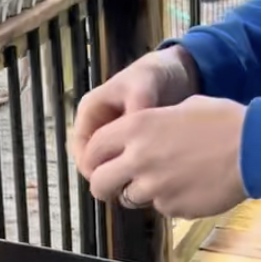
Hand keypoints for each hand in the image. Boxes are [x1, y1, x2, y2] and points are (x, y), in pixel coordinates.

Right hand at [69, 46, 198, 173]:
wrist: (177, 72)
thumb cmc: (154, 74)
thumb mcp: (145, 84)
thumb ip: (138, 106)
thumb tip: (133, 129)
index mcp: (90, 112)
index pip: (83, 151)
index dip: (96, 170)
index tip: (118, 179)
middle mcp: (97, 127)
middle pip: (94, 164)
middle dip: (110, 178)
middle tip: (133, 189)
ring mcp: (113, 138)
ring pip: (110, 167)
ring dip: (124, 177)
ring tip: (145, 183)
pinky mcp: (130, 145)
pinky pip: (127, 165)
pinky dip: (137, 172)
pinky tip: (154, 177)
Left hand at [78, 95, 246, 218]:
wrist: (254, 149)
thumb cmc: (223, 120)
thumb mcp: (182, 107)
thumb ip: (154, 122)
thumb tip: (146, 132)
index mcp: (137, 126)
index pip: (93, 148)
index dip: (94, 158)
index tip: (100, 163)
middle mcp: (138, 158)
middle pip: (99, 183)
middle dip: (105, 185)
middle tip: (116, 184)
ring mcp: (154, 187)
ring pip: (129, 199)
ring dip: (140, 193)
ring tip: (165, 180)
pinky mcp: (172, 207)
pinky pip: (161, 207)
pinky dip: (169, 200)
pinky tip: (189, 187)